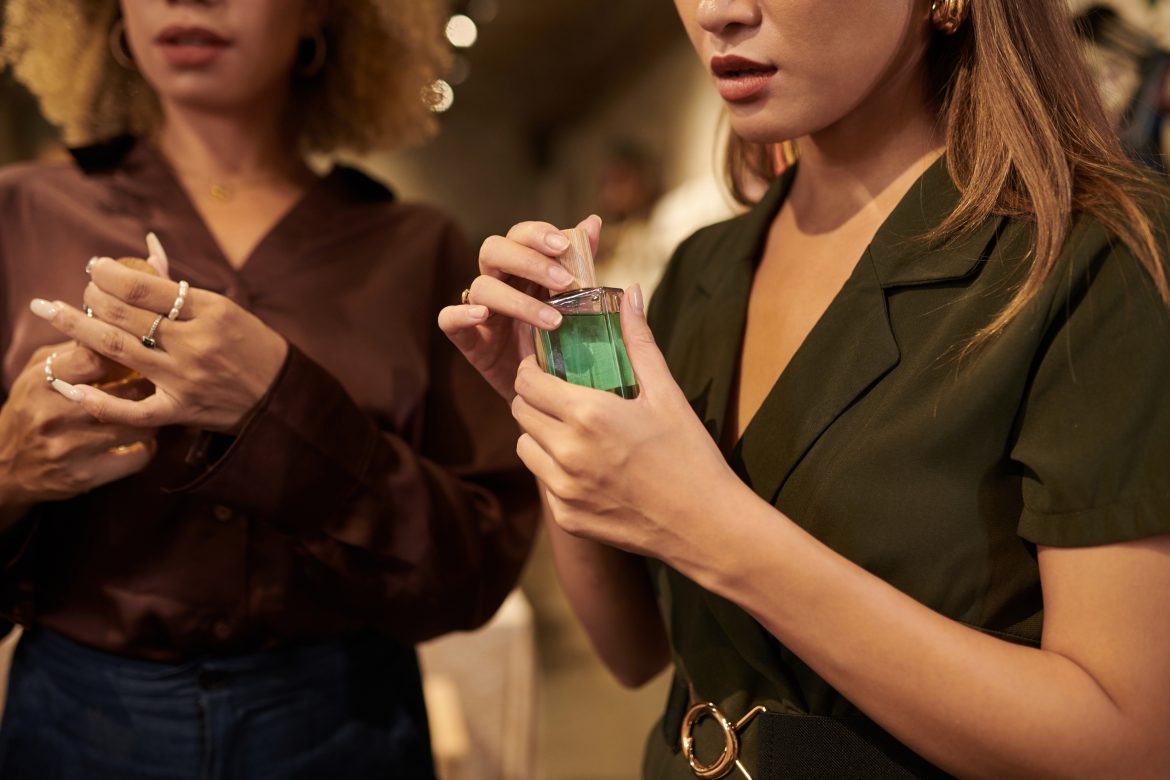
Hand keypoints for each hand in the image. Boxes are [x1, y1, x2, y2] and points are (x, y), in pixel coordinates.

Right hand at [0, 343, 155, 526]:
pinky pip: (139, 457)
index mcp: (42, 382)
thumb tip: (112, 322)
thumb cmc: (32, 407)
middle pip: (127, 391)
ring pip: (140, 425)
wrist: (4, 465)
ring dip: (155, 415)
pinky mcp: (85, 476)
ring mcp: (69, 448)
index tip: (144, 348)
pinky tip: (144, 438)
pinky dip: (148, 446)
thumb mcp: (39, 373)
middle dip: (151, 383)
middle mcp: (53, 415)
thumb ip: (73, 351)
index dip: (127, 350)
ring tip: (157, 406)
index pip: (94, 356)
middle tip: (165, 378)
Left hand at [30, 257, 287, 432]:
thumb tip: (146, 255)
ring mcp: (185, 378)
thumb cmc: (253, 346)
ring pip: (118, 350)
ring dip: (78, 328)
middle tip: (77, 291)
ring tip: (52, 311)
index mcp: (211, 311)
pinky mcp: (182, 411)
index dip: (109, 273)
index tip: (94, 267)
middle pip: (123, 315)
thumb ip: (182, 291)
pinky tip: (71, 387)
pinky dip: (100, 401)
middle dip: (90, 297)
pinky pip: (133, 410)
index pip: (143, 286)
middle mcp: (195, 343)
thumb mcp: (225, 309)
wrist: (283, 396)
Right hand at [438, 215, 599, 399]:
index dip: (538, 234)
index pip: (520, 235)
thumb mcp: (576, 302)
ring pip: (481, 287)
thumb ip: (581, 262)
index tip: (565, 246)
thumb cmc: (561, 338)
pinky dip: (461, 313)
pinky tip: (482, 315)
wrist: (548, 389)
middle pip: (494, 250)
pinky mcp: (469, 340)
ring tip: (553, 321)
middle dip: (529, 261)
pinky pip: (448, 319)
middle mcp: (498, 281)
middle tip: (564, 282)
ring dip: (517, 300)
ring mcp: (480, 310)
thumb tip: (593, 222)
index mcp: (522, 267)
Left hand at [510, 283, 740, 560]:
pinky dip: (556, 470)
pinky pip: (544, 482)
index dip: (531, 368)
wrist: (705, 526)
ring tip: (572, 430)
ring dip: (539, 434)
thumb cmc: (690, 455)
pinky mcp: (566, 517)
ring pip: (525, 447)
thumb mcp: (667, 394)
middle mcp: (567, 453)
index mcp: (588, 415)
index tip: (545, 365)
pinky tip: (589, 466)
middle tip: (559, 394)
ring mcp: (563, 489)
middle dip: (534, 398)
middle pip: (520, 411)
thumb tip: (631, 294)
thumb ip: (640, 343)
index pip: (528, 381)